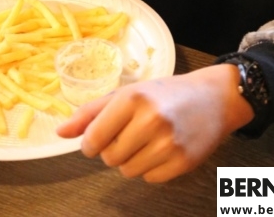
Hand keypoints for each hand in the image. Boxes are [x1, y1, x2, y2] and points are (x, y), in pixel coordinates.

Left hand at [56, 65, 254, 182]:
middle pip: (109, 157)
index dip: (90, 143)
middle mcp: (151, 120)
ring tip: (146, 140)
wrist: (213, 98)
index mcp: (133, 98)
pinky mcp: (183, 162)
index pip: (94, 137)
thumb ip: (92, 112)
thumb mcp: (128, 93)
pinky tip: (161, 149)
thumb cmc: (164, 94)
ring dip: (131, 159)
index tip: (96, 139)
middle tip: (128, 134)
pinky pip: (149, 179)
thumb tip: (60, 132)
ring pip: (128, 170)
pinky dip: (150, 168)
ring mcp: (169, 143)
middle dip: (112, 150)